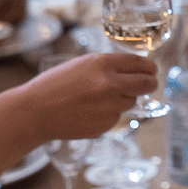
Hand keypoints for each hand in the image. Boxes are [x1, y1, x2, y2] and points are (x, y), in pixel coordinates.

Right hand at [5, 52, 157, 140]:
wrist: (35, 111)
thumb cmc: (54, 85)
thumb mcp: (81, 65)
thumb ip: (108, 67)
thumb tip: (134, 71)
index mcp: (103, 64)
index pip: (139, 63)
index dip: (149, 67)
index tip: (153, 70)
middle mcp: (110, 84)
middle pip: (146, 84)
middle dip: (150, 84)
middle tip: (149, 84)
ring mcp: (109, 107)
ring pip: (130, 102)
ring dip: (122, 100)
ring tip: (97, 99)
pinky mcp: (105, 125)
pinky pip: (116, 118)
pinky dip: (107, 115)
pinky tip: (88, 113)